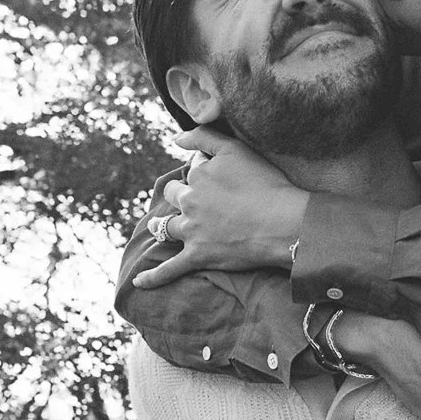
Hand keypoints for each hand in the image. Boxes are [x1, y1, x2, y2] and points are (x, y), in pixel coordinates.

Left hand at [131, 127, 308, 287]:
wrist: (281, 222)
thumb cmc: (264, 184)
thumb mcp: (235, 149)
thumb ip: (203, 137)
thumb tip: (175, 138)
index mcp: (198, 176)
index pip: (194, 168)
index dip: (205, 169)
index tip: (220, 174)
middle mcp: (189, 203)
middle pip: (175, 195)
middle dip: (179, 194)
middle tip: (191, 199)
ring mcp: (191, 231)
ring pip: (166, 227)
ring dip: (160, 226)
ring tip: (156, 226)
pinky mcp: (198, 256)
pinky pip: (170, 269)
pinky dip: (153, 277)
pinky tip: (139, 282)